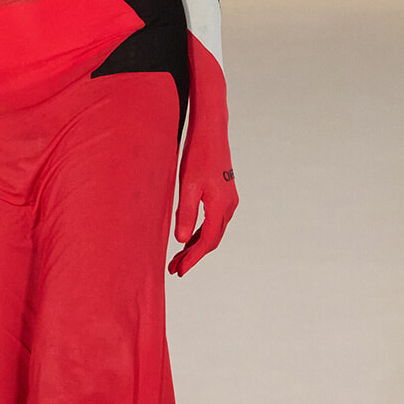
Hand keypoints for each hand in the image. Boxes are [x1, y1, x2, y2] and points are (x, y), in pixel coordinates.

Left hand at [168, 128, 237, 277]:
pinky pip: (213, 221)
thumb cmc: (198, 155)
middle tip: (174, 269)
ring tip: (177, 257)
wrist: (211, 131)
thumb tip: (181, 240)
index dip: (193, 259)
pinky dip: (200, 232)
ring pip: (213, 231)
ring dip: (196, 245)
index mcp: (221, 206)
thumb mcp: (188, 186)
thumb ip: (186, 214)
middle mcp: (229, 207)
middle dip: (193, 256)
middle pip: (212, 240)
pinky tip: (187, 237)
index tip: (179, 271)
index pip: (207, 242)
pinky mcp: (224, 195)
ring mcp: (229, 201)